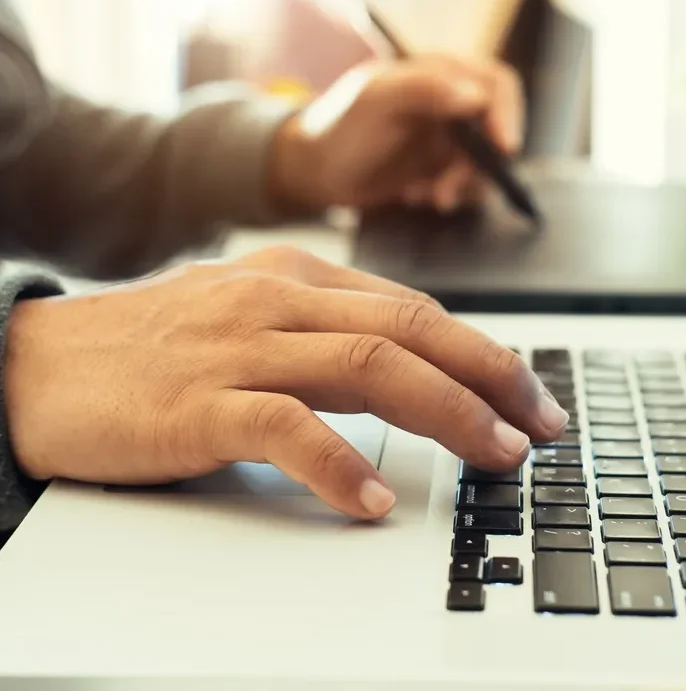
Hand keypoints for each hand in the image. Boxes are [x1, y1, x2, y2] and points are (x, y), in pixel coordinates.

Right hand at [5, 247, 566, 519]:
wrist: (38, 362)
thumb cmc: (151, 347)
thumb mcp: (249, 317)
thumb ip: (321, 331)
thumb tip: (405, 366)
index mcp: (294, 277)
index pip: (412, 308)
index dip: (481, 351)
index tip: (524, 393)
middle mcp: (276, 300)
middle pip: (411, 330)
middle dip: (492, 376)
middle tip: (541, 423)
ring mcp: (239, 347)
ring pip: (370, 368)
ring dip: (448, 415)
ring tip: (495, 455)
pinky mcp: (198, 402)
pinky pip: (287, 428)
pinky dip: (340, 465)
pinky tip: (374, 502)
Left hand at [271, 54, 523, 212]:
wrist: (312, 170)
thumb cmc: (338, 125)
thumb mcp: (376, 100)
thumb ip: (424, 89)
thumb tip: (476, 96)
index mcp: (442, 73)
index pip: (497, 86)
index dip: (507, 116)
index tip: (503, 151)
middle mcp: (452, 103)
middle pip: (496, 131)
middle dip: (479, 165)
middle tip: (447, 190)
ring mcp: (448, 137)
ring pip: (484, 164)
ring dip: (461, 186)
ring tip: (426, 197)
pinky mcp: (441, 168)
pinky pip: (467, 185)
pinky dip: (448, 195)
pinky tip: (415, 196)